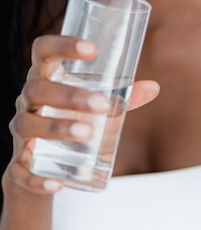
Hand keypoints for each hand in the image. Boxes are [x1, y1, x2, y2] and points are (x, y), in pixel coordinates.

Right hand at [5, 35, 158, 195]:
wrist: (40, 165)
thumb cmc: (71, 120)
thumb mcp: (94, 107)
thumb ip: (122, 97)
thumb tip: (154, 87)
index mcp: (45, 78)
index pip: (43, 50)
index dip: (63, 45)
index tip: (93, 49)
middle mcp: (27, 102)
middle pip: (37, 89)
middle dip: (69, 96)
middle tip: (102, 106)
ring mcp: (19, 133)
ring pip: (27, 125)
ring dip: (56, 128)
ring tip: (87, 133)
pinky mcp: (17, 166)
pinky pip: (19, 172)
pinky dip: (36, 178)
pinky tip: (57, 183)